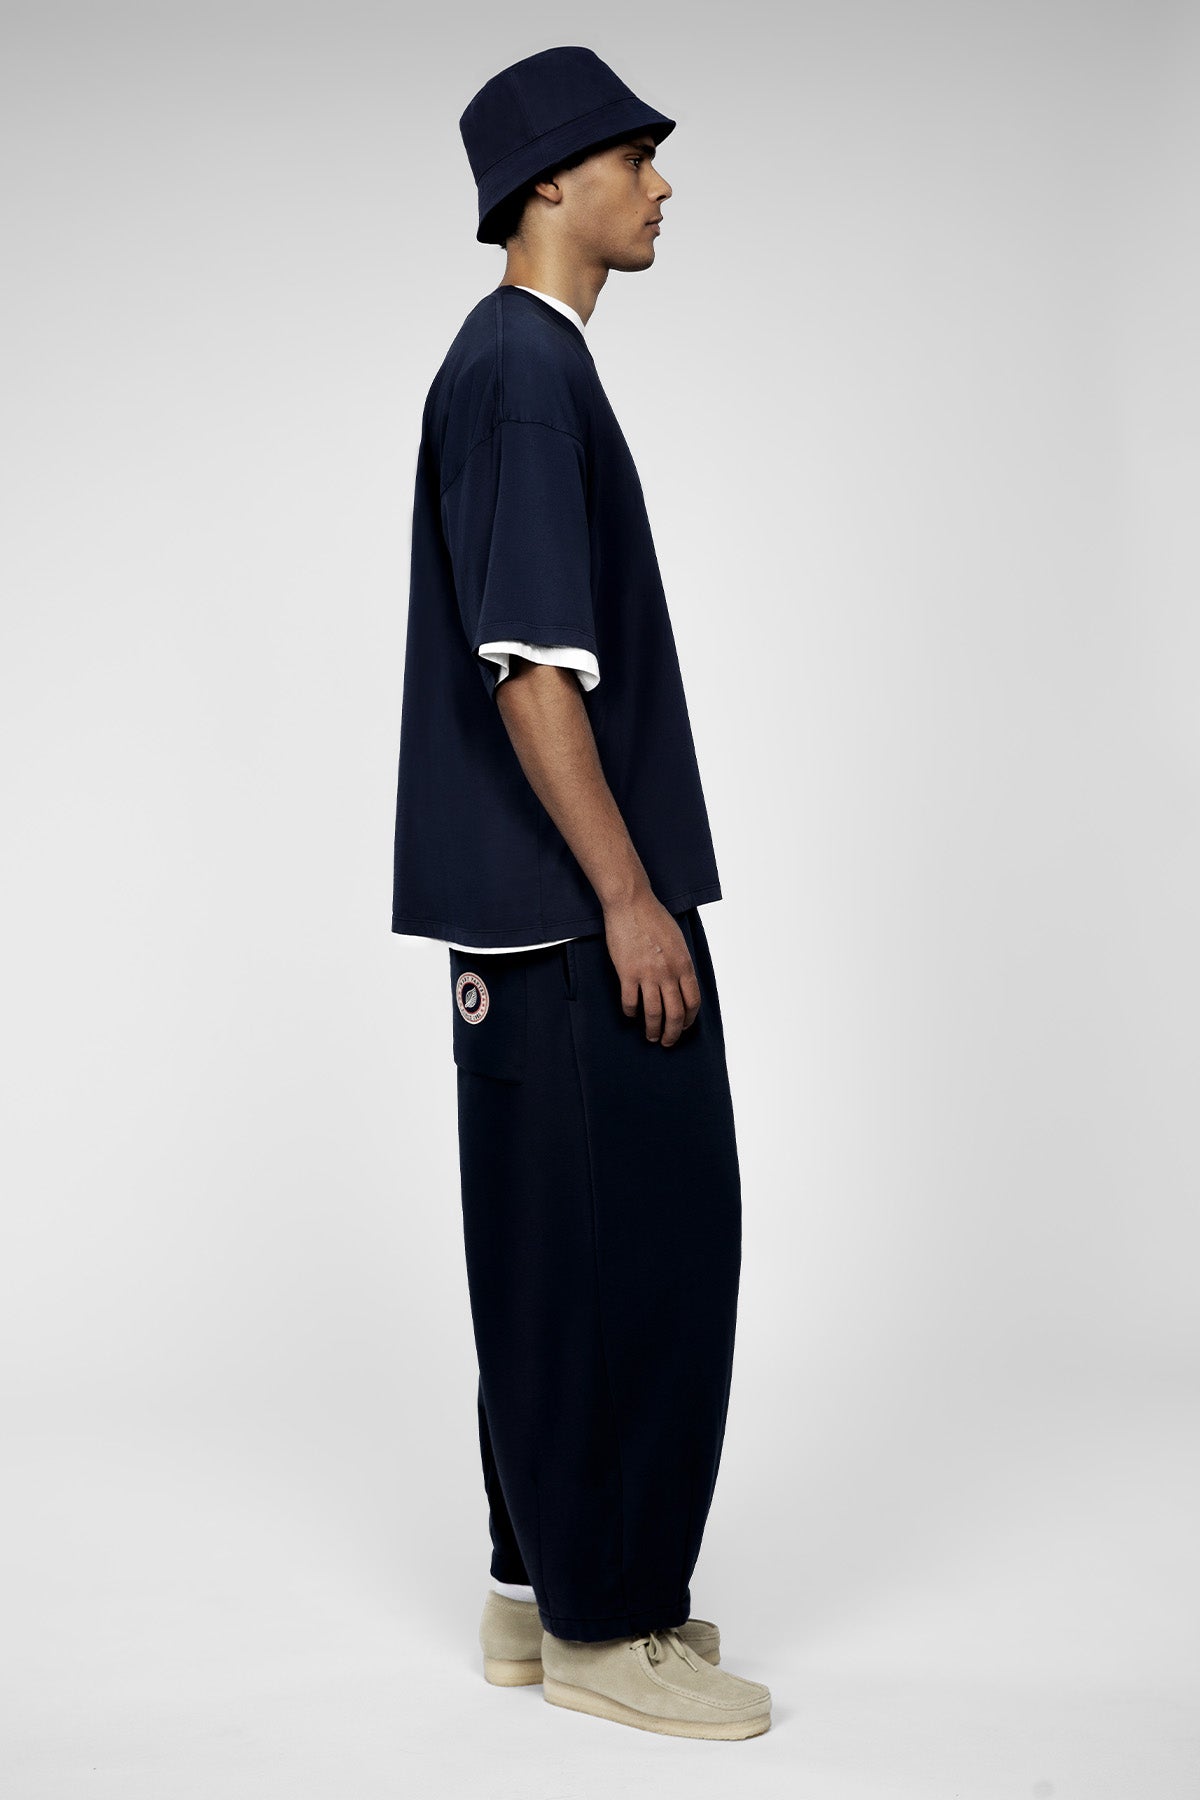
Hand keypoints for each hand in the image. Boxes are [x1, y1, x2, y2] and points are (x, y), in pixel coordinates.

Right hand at [603, 894, 700, 1046]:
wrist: (632, 905)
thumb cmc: (655, 919)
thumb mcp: (678, 941)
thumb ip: (681, 964)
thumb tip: (681, 984)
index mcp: (684, 965)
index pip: (693, 1001)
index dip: (690, 1019)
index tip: (684, 1026)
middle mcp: (668, 973)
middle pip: (675, 1013)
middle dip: (673, 1032)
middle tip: (668, 1041)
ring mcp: (647, 974)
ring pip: (653, 1013)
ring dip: (652, 1029)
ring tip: (650, 1036)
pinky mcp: (627, 973)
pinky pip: (630, 1001)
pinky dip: (631, 1012)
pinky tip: (631, 1014)